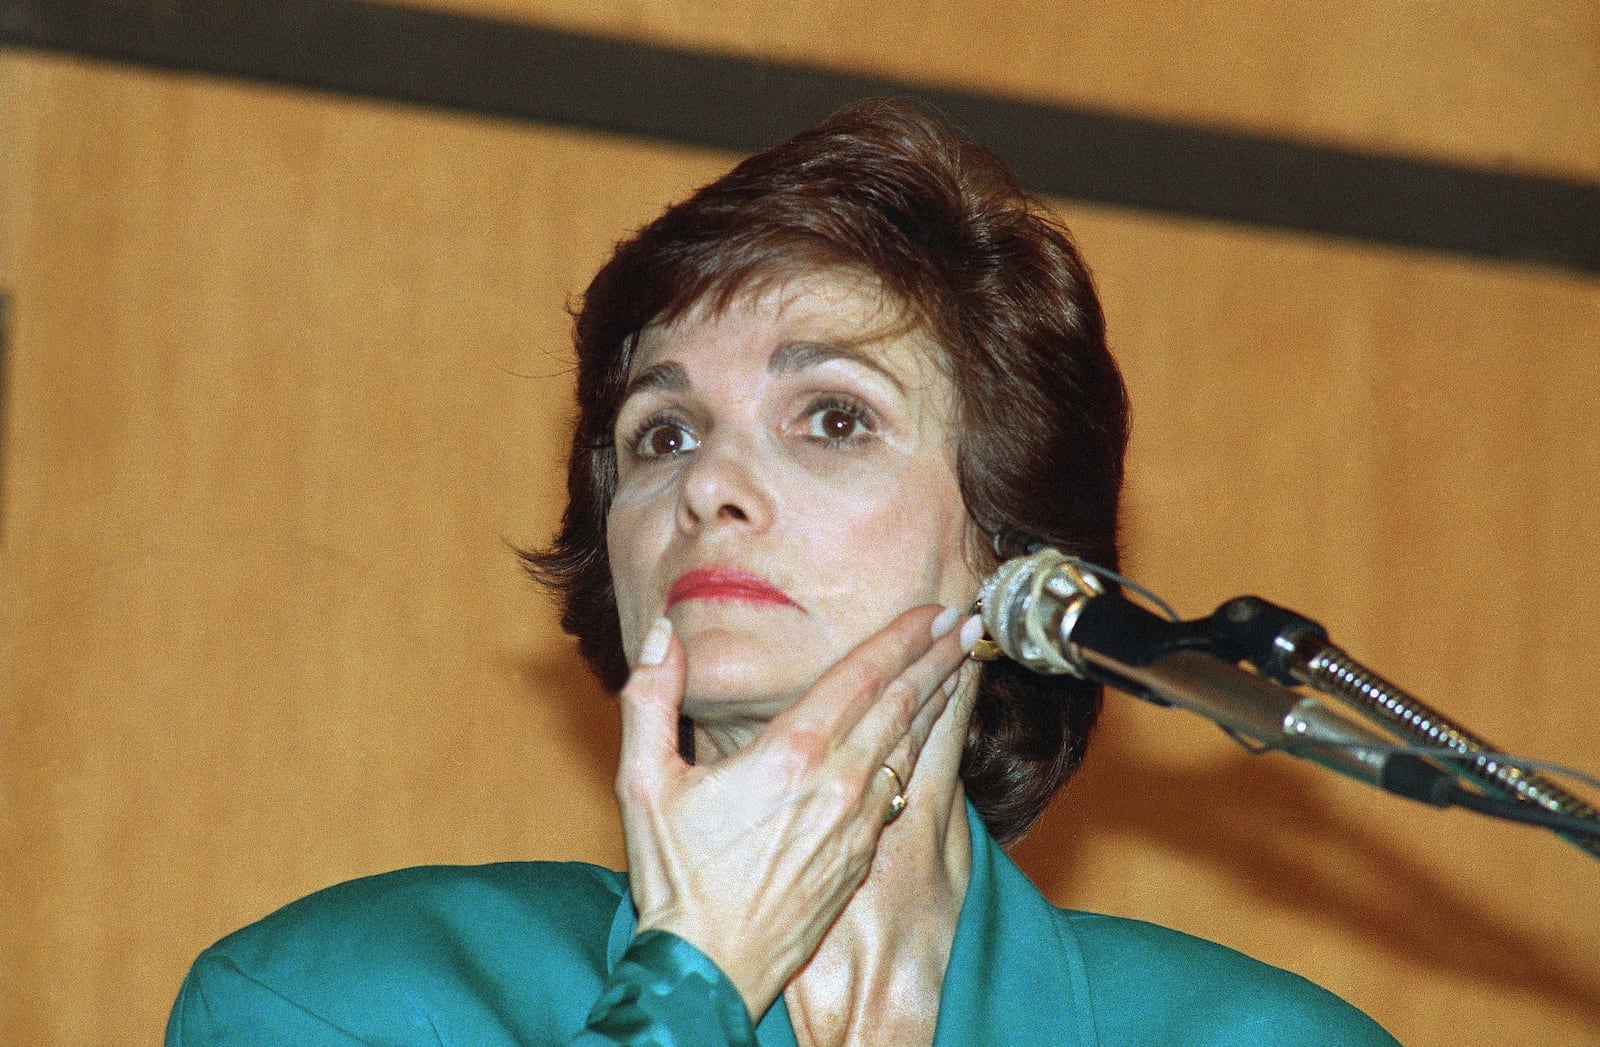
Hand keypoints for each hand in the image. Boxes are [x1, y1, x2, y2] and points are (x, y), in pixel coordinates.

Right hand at [613, 604, 977, 1016]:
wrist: (709, 967)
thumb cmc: (676, 878)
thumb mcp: (643, 781)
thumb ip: (652, 698)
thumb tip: (664, 634)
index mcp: (792, 753)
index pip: (862, 677)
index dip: (902, 638)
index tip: (934, 611)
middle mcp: (838, 782)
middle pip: (901, 704)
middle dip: (936, 659)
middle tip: (966, 624)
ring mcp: (857, 822)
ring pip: (909, 745)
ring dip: (938, 699)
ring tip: (960, 665)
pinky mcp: (861, 854)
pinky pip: (902, 785)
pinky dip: (922, 749)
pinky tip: (927, 736)